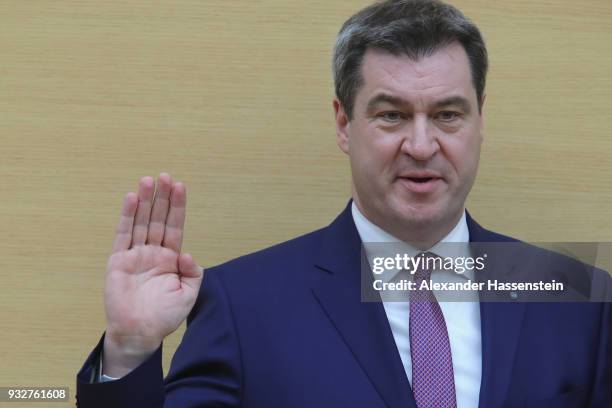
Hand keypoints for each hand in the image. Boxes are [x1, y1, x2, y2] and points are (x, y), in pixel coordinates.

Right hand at [102, 173, 202, 376]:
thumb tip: (187, 253)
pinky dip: (127, 217)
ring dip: (145, 201)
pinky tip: (131, 199)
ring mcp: (135, 255)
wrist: (140, 333)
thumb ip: (193, 273)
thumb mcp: (188, 295)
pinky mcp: (118, 261)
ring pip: (141, 222)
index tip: (180, 186)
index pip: (175, 226)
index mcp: (170, 258)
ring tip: (148, 180)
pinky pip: (123, 235)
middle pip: (159, 219)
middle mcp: (153, 252)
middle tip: (165, 176)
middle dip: (162, 198)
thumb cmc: (164, 316)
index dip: (178, 206)